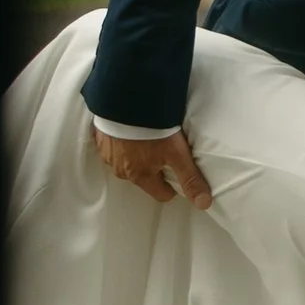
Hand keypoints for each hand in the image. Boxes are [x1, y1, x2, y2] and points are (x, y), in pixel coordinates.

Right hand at [92, 125, 212, 207]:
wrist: (126, 100)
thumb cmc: (151, 128)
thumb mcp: (177, 153)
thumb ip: (190, 179)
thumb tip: (203, 204)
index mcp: (140, 176)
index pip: (161, 194)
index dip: (173, 184)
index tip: (178, 169)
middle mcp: (121, 170)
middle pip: (144, 178)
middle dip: (154, 168)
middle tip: (164, 148)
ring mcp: (108, 154)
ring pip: (127, 163)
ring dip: (136, 154)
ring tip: (147, 136)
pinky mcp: (100, 138)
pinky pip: (113, 147)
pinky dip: (122, 142)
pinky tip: (131, 129)